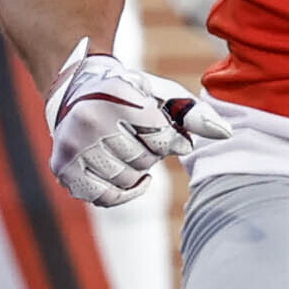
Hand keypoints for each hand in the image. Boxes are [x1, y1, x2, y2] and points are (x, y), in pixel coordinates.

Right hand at [44, 40, 221, 206]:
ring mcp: (72, 146)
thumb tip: (225, 134)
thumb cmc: (130, 95)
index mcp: (116, 95)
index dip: (173, 140)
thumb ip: (195, 113)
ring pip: (126, 178)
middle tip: (138, 137)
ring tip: (126, 151)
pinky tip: (127, 177)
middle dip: (150, 153)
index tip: (168, 133)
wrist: (77, 91)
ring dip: (135, 170)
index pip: (162, 138)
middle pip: (144, 159)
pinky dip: (122, 192)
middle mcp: (89, 120)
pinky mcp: (63, 168)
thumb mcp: (163, 95)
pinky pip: (105, 197)